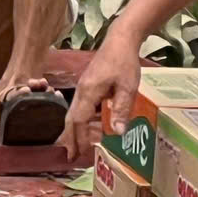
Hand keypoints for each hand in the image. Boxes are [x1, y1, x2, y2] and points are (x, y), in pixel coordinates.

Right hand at [63, 35, 141, 165]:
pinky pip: (81, 107)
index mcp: (88, 92)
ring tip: (78, 146)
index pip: (79, 121)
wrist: (120, 40)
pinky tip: (89, 127)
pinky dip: (82, 120)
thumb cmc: (124, 62)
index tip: (79, 154)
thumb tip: (117, 133)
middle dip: (70, 138)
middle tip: (71, 156)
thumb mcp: (127, 87)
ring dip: (75, 130)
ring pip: (74, 113)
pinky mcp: (88, 84)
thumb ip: (122, 110)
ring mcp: (83, 87)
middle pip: (71, 119)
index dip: (79, 139)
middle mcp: (81, 91)